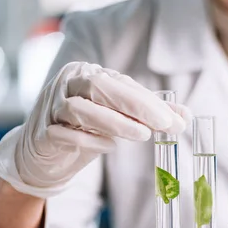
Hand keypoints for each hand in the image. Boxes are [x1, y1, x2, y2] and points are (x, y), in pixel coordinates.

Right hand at [0, 62, 191, 197]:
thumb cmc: (86, 129)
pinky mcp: (43, 132)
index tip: (178, 121)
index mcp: (89, 75)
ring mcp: (52, 106)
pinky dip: (88, 140)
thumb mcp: (120, 119)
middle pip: (100, 86)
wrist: (44, 152)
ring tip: (142, 135)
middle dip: (136, 105)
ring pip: (80, 107)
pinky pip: (63, 132)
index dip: (152, 103)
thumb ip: (149, 115)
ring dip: (114, 121)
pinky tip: (109, 146)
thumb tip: (184, 117)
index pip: (124, 84)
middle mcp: (69, 84)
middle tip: (164, 124)